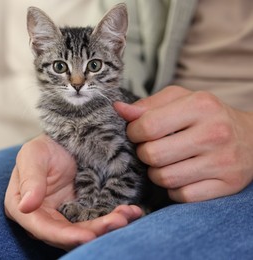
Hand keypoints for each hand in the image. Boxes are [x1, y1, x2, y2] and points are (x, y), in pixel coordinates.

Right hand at [4, 134, 141, 250]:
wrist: (63, 142)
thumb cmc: (43, 147)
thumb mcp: (33, 155)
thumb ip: (30, 179)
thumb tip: (26, 207)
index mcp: (24, 208)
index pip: (42, 228)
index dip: (64, 236)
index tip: (86, 236)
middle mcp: (44, 218)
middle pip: (68, 234)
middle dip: (93, 232)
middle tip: (117, 222)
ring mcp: (65, 216)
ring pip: (85, 230)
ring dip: (107, 226)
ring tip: (127, 215)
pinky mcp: (83, 211)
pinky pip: (98, 219)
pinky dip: (114, 217)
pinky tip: (131, 211)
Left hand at [114, 86, 252, 202]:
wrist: (252, 138)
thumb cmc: (207, 117)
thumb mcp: (180, 100)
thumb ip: (148, 105)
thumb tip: (118, 109)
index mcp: (200, 105)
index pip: (146, 126)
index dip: (133, 132)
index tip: (138, 133)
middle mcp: (214, 133)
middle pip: (152, 155)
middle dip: (144, 154)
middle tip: (151, 149)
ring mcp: (222, 161)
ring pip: (165, 178)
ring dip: (156, 173)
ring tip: (165, 162)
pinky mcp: (227, 185)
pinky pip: (182, 196)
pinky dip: (174, 189)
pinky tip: (180, 176)